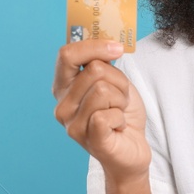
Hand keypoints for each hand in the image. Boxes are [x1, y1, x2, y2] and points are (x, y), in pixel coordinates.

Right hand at [52, 39, 151, 179]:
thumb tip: (108, 43)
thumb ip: (102, 64)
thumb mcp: (113, 82)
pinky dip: (121, 117)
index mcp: (63, 88)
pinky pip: (108, 113)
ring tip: (118, 113)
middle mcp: (62, 106)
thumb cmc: (121, 115)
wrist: (131, 151)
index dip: (94, 46)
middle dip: (118, 80)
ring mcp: (72, 125)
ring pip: (103, 90)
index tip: (117, 48)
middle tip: (119, 99)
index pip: (67, 55)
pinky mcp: (90, 139)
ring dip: (121, 99)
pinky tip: (118, 126)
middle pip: (94, 70)